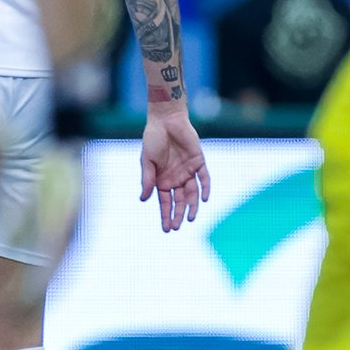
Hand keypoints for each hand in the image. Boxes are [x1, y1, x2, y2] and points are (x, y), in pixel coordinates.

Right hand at [139, 100, 209, 230]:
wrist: (166, 120)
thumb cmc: (153, 139)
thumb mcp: (147, 160)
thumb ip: (147, 179)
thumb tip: (143, 199)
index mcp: (162, 180)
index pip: (165, 203)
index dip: (166, 216)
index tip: (167, 229)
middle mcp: (176, 178)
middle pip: (179, 201)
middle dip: (178, 215)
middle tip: (177, 227)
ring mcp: (188, 171)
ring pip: (192, 193)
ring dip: (192, 206)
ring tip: (191, 219)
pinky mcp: (199, 162)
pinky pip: (204, 178)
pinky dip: (205, 188)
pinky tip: (203, 199)